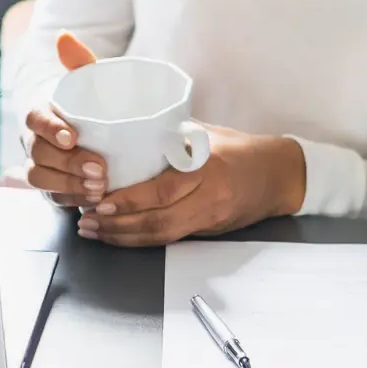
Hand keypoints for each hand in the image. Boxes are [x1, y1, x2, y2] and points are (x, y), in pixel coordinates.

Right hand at [23, 32, 108, 208]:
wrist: (86, 127)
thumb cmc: (85, 101)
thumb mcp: (86, 79)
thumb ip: (79, 60)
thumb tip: (65, 37)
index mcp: (40, 111)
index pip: (35, 118)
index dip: (50, 128)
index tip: (71, 136)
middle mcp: (34, 140)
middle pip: (39, 154)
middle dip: (69, 164)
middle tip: (99, 169)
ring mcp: (40, 165)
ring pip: (41, 179)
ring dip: (69, 186)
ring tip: (99, 188)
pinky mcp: (50, 187)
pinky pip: (53, 197)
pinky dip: (72, 200)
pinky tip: (93, 200)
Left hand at [78, 126, 304, 247]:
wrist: (279, 175)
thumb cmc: (241, 148)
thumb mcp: (207, 133)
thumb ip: (171, 133)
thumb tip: (126, 128)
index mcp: (206, 165)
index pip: (163, 189)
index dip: (129, 200)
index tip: (100, 200)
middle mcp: (209, 194)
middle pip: (158, 219)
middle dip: (117, 225)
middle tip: (87, 221)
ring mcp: (211, 215)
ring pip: (162, 235)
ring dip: (125, 237)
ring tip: (95, 232)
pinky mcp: (211, 229)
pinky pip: (173, 238)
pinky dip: (143, 239)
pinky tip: (122, 236)